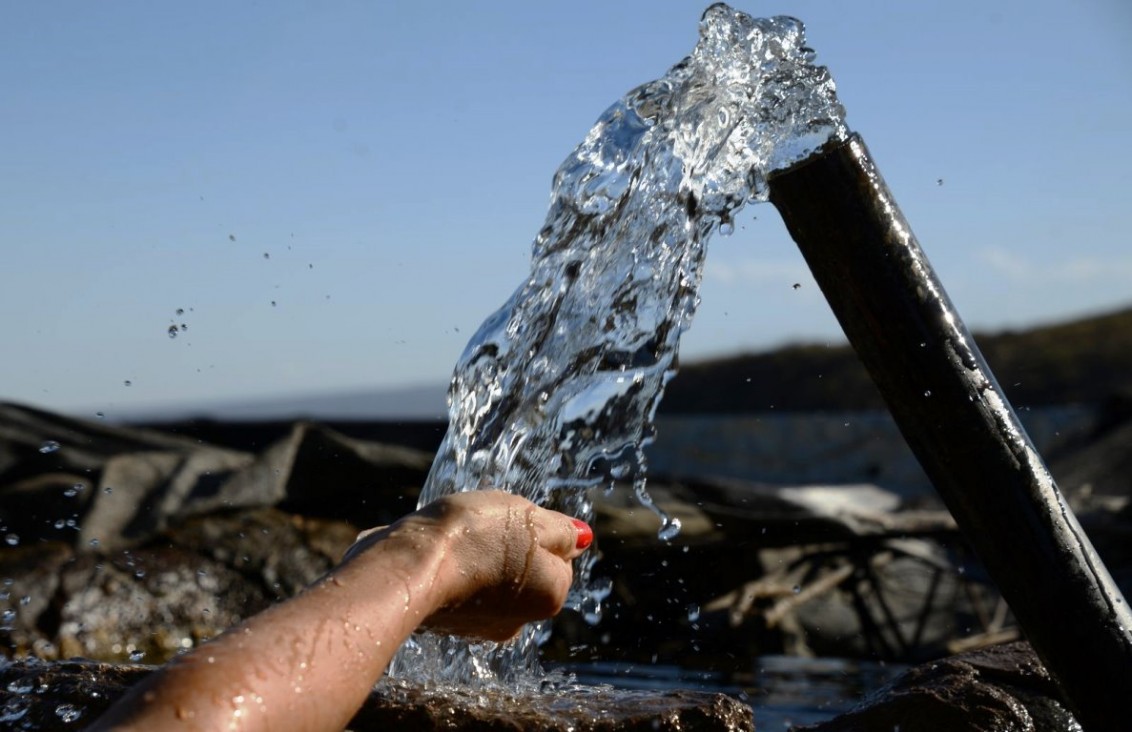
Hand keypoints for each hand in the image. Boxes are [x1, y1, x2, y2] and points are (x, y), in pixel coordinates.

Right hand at [345, 491, 589, 640]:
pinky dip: (451, 569)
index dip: (536, 530)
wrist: (408, 565)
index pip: (558, 556)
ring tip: (456, 537)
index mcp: (550, 596)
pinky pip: (458, 587)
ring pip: (489, 576)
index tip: (511, 520)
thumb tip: (582, 538)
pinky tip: (437, 553)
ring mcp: (481, 627)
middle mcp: (520, 620)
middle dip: (506, 545)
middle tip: (483, 525)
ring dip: (476, 555)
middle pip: (525, 569)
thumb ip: (561, 530)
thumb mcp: (529, 517)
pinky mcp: (446, 624)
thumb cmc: (473, 536)